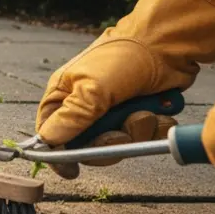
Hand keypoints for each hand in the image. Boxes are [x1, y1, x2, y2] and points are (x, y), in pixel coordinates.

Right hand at [36, 0, 214, 178]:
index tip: (72, 170)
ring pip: (120, 143)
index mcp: (64, 96)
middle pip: (89, 146)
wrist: (167, 43)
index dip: (59, 154)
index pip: (50, 134)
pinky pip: (145, 137)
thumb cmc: (122, 57)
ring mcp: (114, 111)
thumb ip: (71, 118)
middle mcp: (86, 106)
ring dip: (137, 131)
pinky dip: (156, 126)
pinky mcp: (140, 113)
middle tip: (122, 130)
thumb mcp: (93, 88)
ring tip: (144, 109)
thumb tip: (46, 141)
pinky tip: (159, 108)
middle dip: (109, 141)